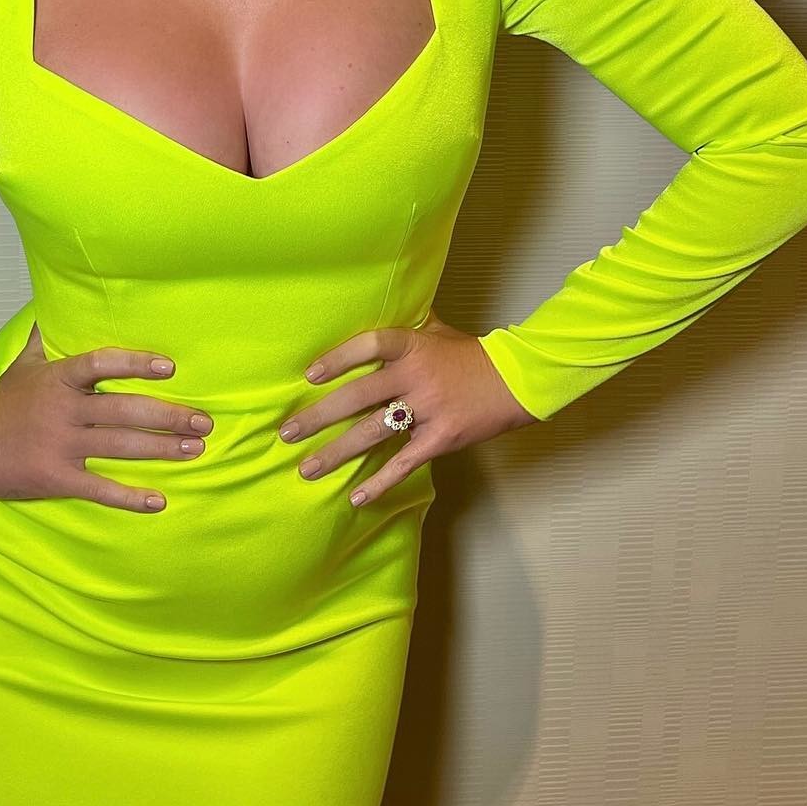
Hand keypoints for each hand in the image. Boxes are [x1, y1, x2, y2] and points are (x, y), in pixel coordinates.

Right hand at [0, 322, 213, 510]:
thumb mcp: (20, 365)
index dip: (136, 364)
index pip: (101, 364)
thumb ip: (44, 339)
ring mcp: (61, 446)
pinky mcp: (56, 479)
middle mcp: (63, 411)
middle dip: (168, 416)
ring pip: (120, 447)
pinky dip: (130, 497)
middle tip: (203, 421)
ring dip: (161, 449)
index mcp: (57, 379)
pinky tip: (158, 501)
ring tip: (195, 449)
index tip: (169, 367)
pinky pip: (99, 488)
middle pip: (124, 410)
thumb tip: (56, 307)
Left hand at [277, 308, 536, 506]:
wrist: (519, 380)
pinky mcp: (442, 438)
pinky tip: (356, 497)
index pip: (369, 345)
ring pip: (373, 433)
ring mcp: (429, 409)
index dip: (338, 359)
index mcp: (413, 346)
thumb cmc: (473, 354)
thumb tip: (375, 308)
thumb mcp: (438, 331)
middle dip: (319, 416)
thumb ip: (406, 327)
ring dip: (336, 453)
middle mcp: (416, 376)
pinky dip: (381, 482)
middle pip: (358, 396)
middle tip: (287, 432)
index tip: (309, 376)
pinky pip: (405, 462)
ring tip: (307, 469)